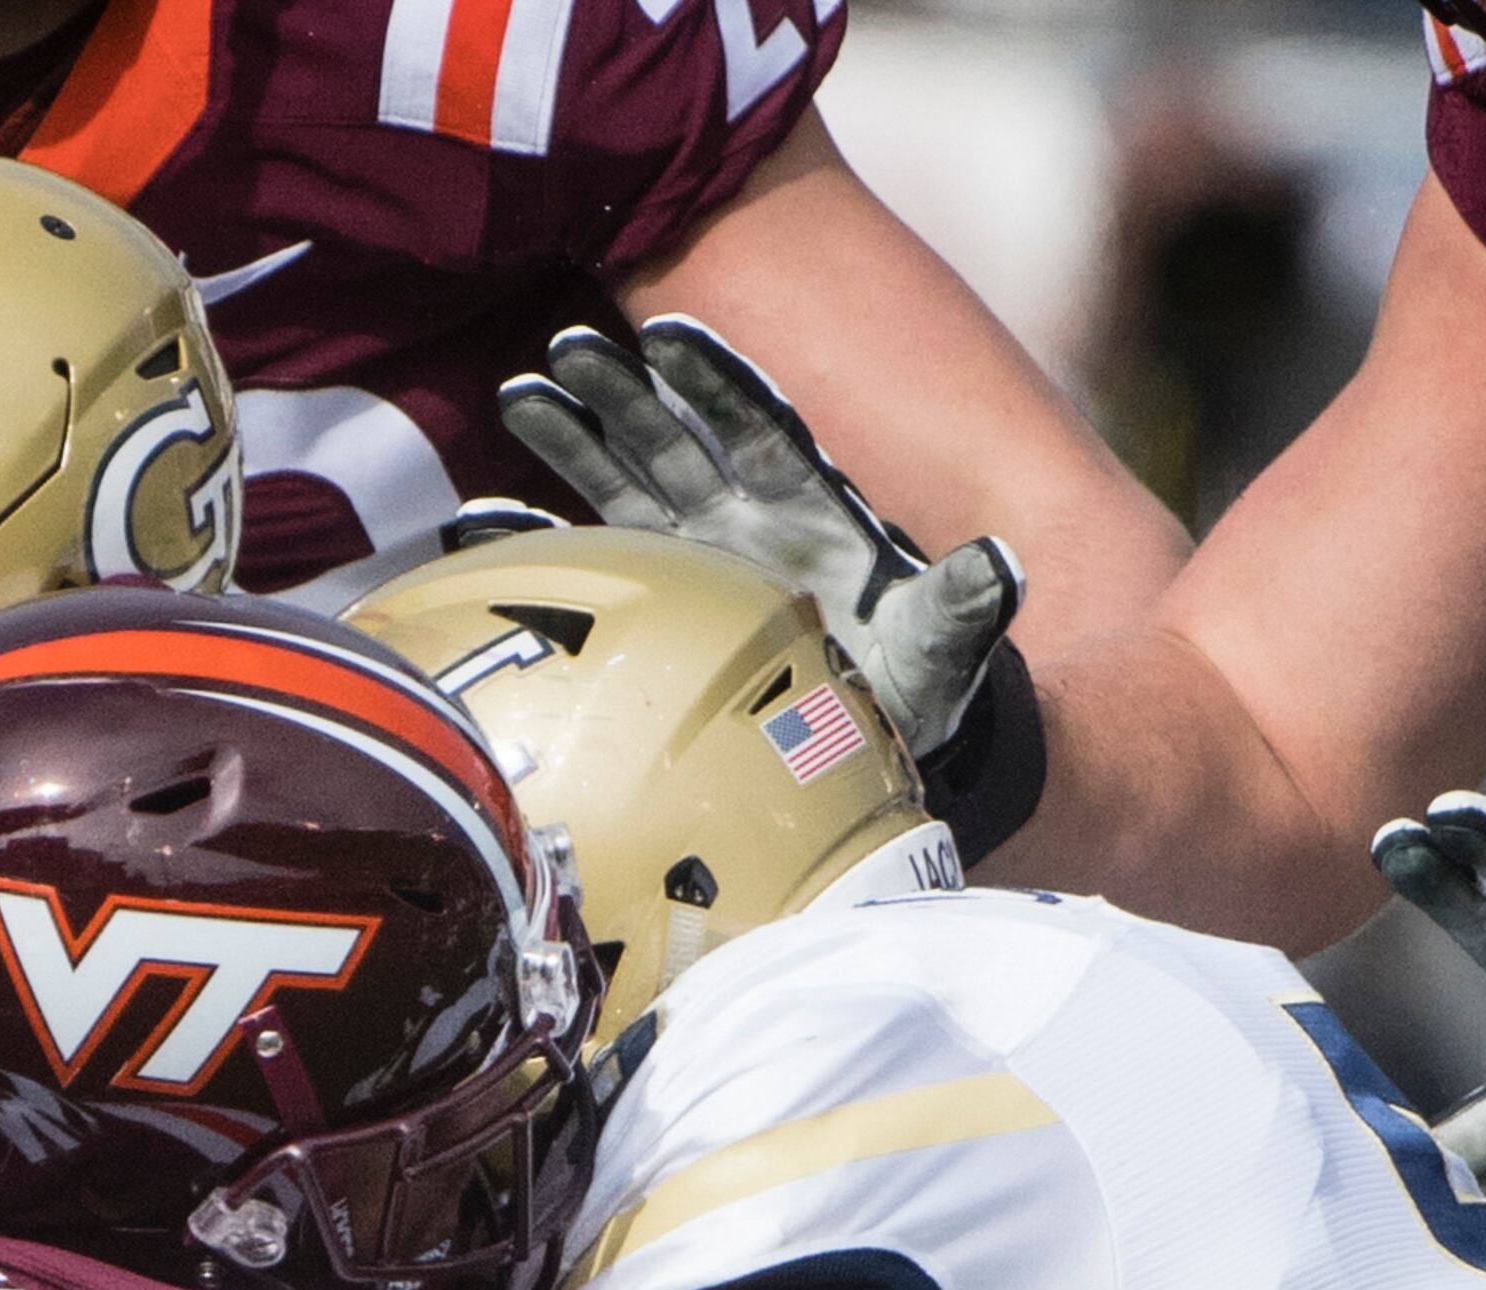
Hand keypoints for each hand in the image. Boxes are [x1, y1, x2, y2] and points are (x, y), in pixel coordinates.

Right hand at [500, 320, 1019, 762]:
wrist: (882, 759)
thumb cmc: (919, 702)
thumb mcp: (945, 657)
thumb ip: (961, 610)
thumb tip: (999, 567)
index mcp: (811, 516)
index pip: (760, 432)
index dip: (717, 384)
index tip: (667, 333)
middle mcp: (745, 526)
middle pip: (676, 442)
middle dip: (623, 393)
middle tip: (563, 343)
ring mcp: (696, 566)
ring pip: (625, 486)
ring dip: (572, 440)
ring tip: (519, 389)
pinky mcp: (660, 617)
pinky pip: (592, 573)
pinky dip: (542, 548)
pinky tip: (486, 524)